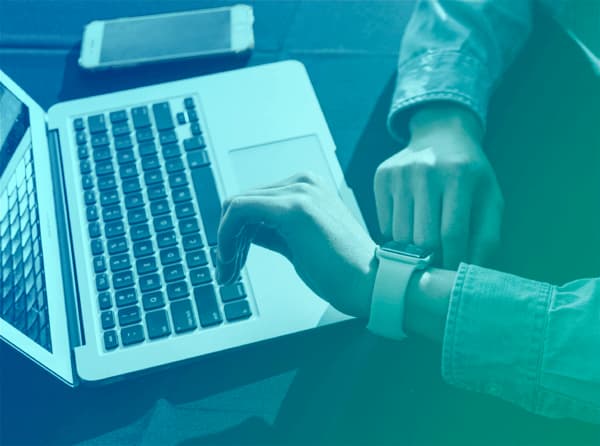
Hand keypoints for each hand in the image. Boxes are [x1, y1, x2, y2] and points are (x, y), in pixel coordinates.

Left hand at [216, 173, 377, 317]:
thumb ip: (272, 232)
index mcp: (308, 187)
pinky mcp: (292, 208)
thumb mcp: (299, 245)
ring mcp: (299, 192)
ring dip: (224, 240)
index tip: (231, 259)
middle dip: (227, 238)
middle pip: (243, 202)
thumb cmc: (343, 271)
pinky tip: (230, 260)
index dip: (235, 232)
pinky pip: (239, 210)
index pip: (256, 201)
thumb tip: (243, 233)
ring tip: (227, 271)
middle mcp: (303, 182)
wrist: (372, 284)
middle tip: (225, 269)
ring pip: (236, 205)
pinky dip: (225, 235)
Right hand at [374, 103, 502, 267]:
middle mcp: (426, 171)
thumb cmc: (470, 176)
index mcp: (460, 176)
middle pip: (423, 238)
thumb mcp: (489, 201)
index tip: (452, 277)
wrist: (441, 136)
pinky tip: (410, 230)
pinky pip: (384, 225)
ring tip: (424, 251)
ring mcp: (400, 173)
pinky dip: (396, 238)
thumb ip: (487, 238)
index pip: (452, 233)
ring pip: (399, 235)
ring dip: (412, 252)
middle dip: (431, 260)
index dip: (452, 262)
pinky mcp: (382, 177)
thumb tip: (469, 275)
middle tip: (437, 267)